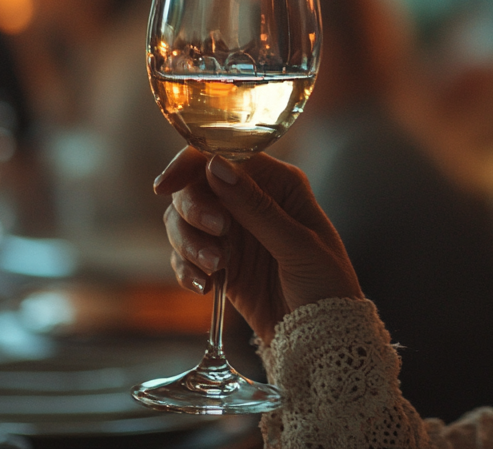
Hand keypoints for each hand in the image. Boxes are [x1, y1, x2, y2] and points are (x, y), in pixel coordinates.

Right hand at [154, 147, 362, 341]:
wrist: (325, 336)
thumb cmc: (327, 285)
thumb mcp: (298, 244)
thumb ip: (256, 207)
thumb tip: (215, 164)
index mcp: (279, 184)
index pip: (225, 156)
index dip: (190, 163)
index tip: (165, 186)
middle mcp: (251, 201)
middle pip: (195, 187)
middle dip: (193, 210)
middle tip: (216, 234)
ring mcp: (234, 232)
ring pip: (184, 221)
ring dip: (189, 243)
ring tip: (215, 269)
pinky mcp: (220, 264)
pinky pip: (185, 256)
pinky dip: (186, 269)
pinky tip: (205, 288)